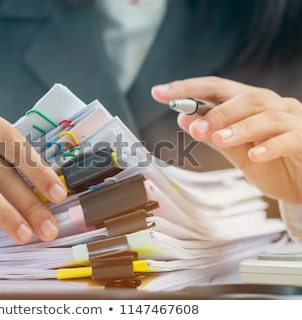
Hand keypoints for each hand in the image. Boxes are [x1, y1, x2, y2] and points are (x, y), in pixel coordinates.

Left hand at [152, 76, 301, 203]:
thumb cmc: (274, 165)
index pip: (215, 88)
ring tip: (218, 139)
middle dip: (215, 112)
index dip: (187, 88)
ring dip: (238, 127)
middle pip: (243, 97)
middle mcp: (272, 106)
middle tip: (194, 128)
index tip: (158, 92)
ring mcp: (293, 120)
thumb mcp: (237, 152)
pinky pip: (289, 138)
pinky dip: (270, 146)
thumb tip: (184, 119)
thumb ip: (214, 135)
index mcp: (250, 105)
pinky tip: (255, 155)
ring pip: (265, 116)